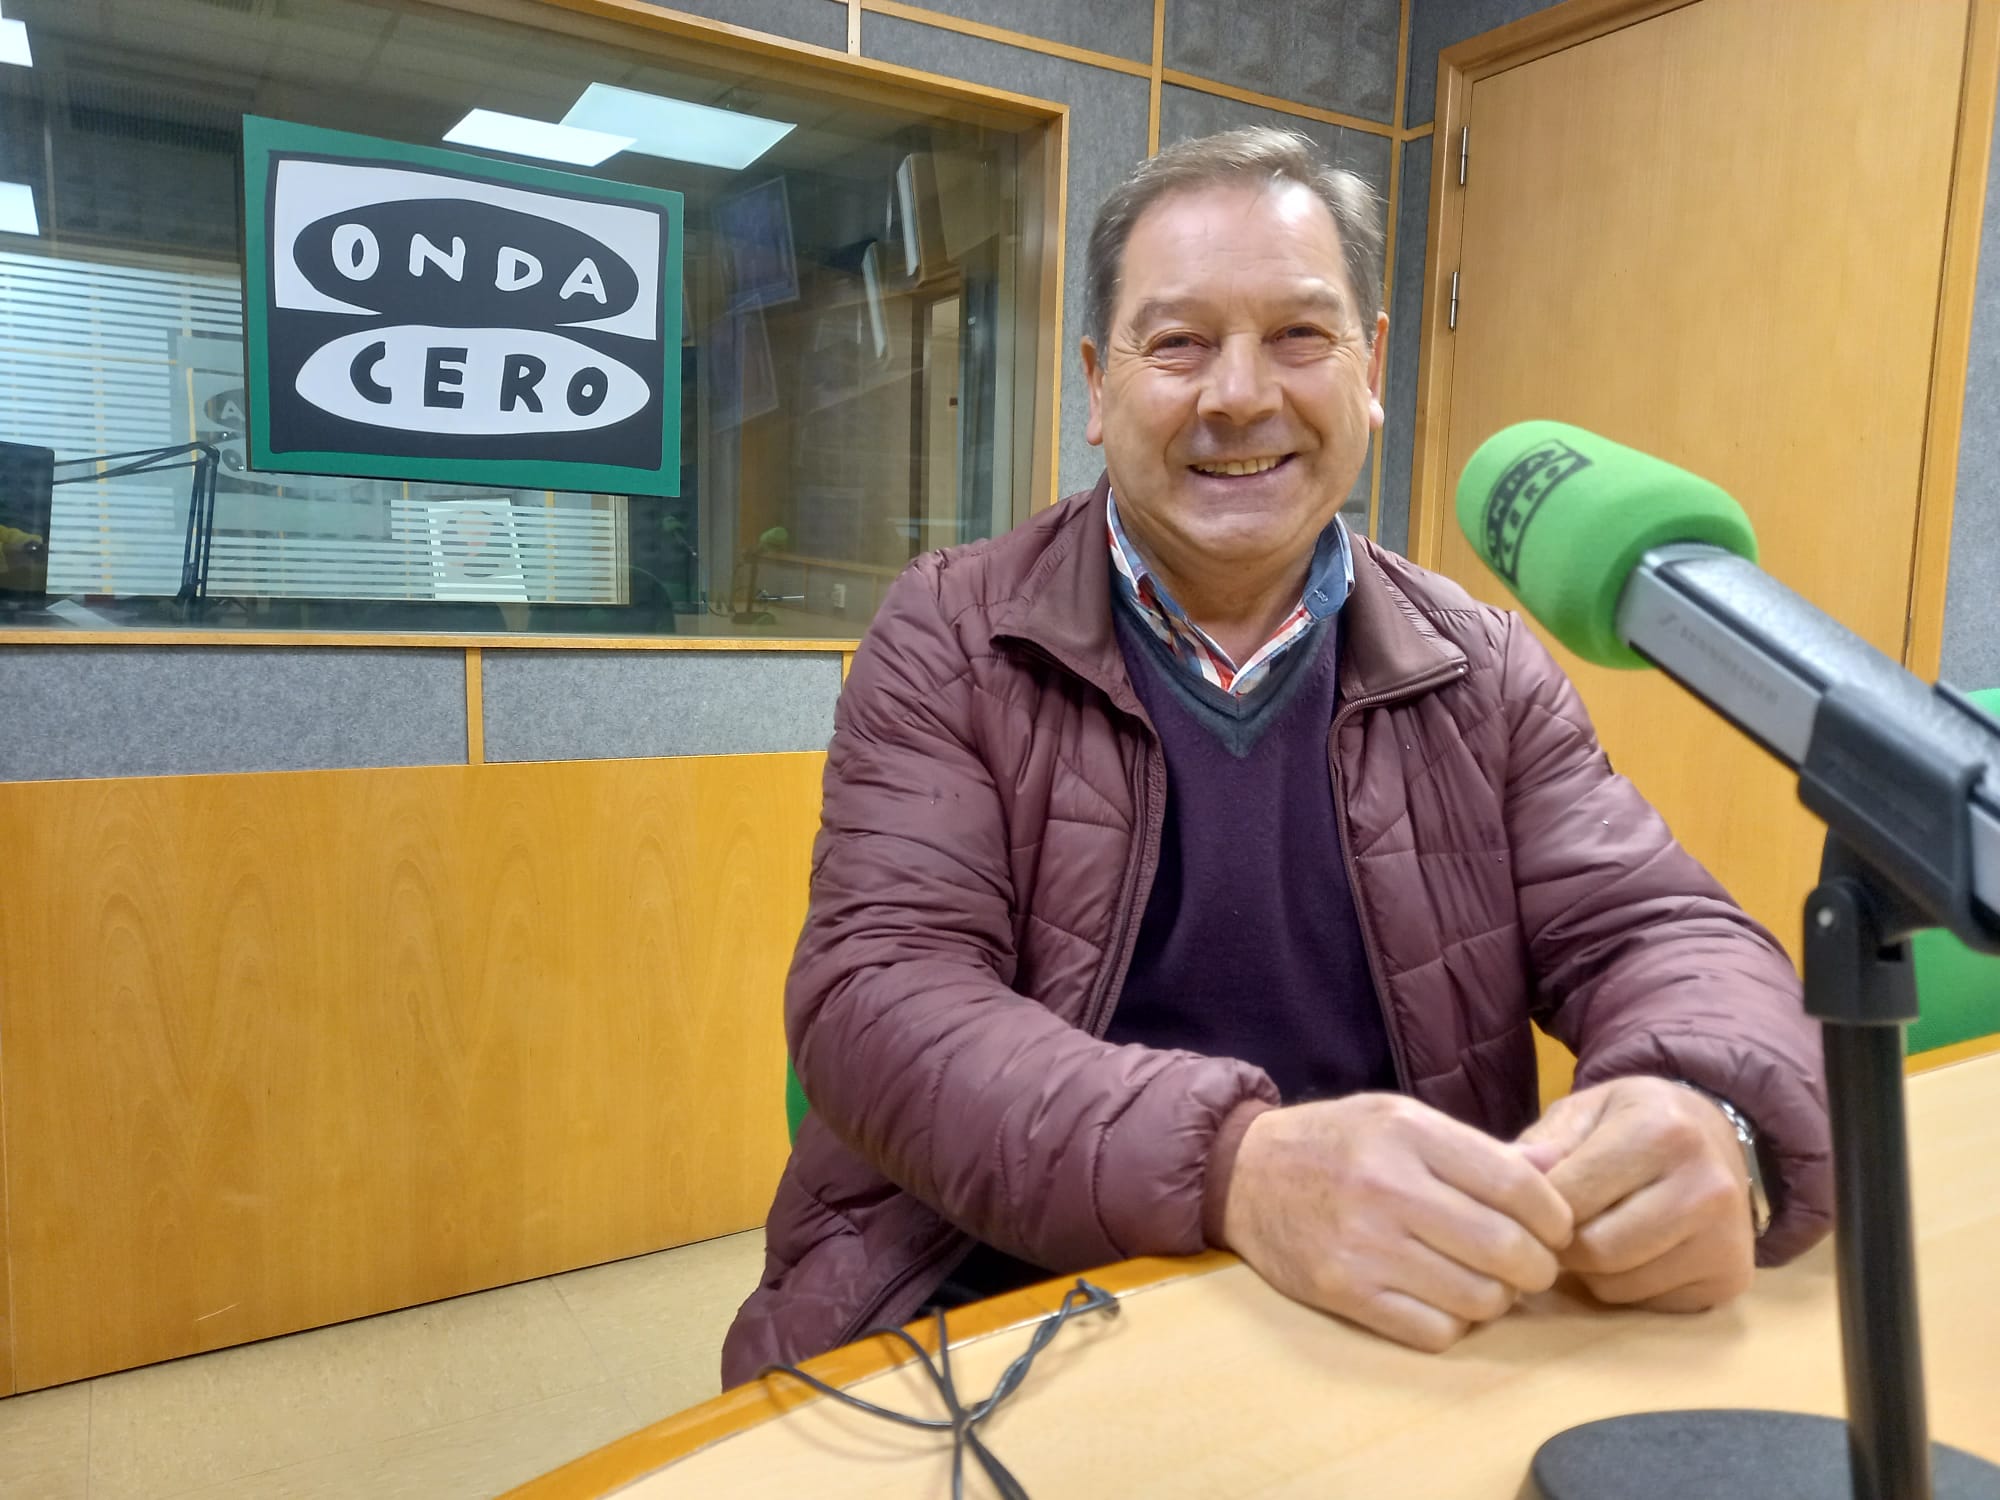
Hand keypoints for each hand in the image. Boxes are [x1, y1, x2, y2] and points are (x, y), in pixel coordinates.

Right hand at [1221, 1093, 1574, 1352]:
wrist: (1244, 1173)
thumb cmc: (1336, 1143)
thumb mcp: (1401, 1118)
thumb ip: (1477, 1149)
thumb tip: (1558, 1176)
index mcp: (1408, 1133)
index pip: (1518, 1188)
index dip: (1554, 1217)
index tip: (1554, 1228)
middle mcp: (1386, 1187)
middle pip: (1507, 1249)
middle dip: (1536, 1266)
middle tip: (1528, 1263)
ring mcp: (1362, 1246)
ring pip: (1478, 1299)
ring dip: (1496, 1298)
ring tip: (1480, 1278)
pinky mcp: (1343, 1293)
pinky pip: (1435, 1332)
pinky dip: (1452, 1323)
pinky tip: (1440, 1298)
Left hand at [1516, 1076, 1754, 1312]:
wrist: (1719, 1139)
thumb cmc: (1635, 1122)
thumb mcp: (1586, 1112)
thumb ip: (1545, 1145)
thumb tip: (1509, 1174)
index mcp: (1662, 1133)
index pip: (1570, 1198)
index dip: (1537, 1208)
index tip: (1532, 1203)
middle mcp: (1705, 1188)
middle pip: (1596, 1250)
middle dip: (1563, 1244)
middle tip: (1559, 1226)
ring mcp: (1725, 1240)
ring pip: (1617, 1285)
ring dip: (1589, 1271)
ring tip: (1597, 1232)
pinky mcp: (1731, 1281)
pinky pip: (1647, 1304)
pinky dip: (1625, 1286)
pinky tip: (1634, 1251)